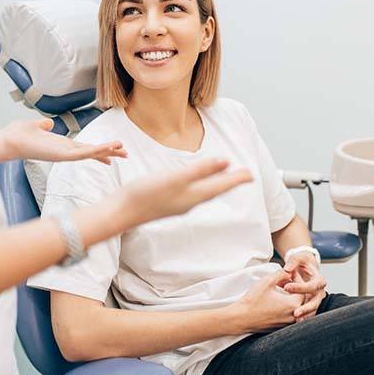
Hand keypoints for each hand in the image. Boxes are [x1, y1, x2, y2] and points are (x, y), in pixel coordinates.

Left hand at [2, 118, 127, 163]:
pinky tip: (106, 149)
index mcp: (62, 145)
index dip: (100, 149)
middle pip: (93, 152)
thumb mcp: (35, 126)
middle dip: (110, 153)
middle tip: (126, 154)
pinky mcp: (61, 156)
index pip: (86, 148)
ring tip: (123, 150)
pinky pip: (82, 154)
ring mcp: (64, 155)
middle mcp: (65, 151)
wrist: (8, 140)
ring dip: (107, 151)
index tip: (113, 151)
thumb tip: (48, 123)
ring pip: (91, 154)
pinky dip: (95, 151)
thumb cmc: (18, 135)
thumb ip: (44, 125)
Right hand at [125, 159, 252, 224]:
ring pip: (205, 192)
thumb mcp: (176, 178)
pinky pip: (193, 193)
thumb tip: (225, 162)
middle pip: (216, 190)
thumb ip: (200, 170)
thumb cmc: (146, 194)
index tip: (252, 175)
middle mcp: (190, 202)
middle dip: (231, 182)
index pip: (222, 186)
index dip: (237, 179)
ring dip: (217, 184)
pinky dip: (202, 186)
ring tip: (225, 177)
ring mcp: (179, 203)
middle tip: (245, 176)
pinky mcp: (168, 202)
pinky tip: (197, 184)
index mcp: (195, 195)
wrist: (122, 212)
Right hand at [231, 270, 304, 333]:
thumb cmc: (254, 300)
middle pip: (300, 298)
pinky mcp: (280, 327)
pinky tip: (275, 299)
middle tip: (284, 280)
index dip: (296, 279)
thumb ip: (281, 273)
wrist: (242, 318)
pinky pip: (288, 314)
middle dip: (294, 288)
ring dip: (290, 297)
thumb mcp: (267, 281)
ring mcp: (287, 323)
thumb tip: (289, 272)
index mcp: (293, 304)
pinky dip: (285, 306)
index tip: (288, 273)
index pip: (302, 289)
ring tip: (279, 288)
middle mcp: (293, 316)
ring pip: (295, 307)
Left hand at [282, 252, 326, 322]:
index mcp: (320, 280)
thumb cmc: (302, 262)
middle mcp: (320, 291)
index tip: (285, 287)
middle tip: (295, 312)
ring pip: (313, 310)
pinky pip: (309, 313)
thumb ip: (293, 261)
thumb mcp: (298, 257)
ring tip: (296, 320)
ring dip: (305, 316)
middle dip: (306, 308)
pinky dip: (303, 317)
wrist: (305, 267)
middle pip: (316, 302)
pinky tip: (295, 322)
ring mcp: (316, 299)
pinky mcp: (310, 304)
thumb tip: (287, 269)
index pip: (312, 286)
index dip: (299, 287)